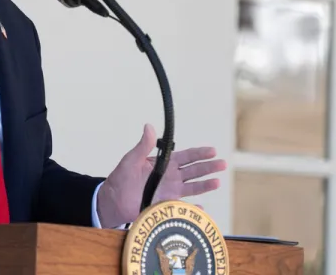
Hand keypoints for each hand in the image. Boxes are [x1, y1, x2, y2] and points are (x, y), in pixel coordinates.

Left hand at [96, 124, 226, 227]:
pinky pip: (182, 207)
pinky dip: (192, 208)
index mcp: (164, 163)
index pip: (186, 156)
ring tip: (217, 181)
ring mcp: (169, 192)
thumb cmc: (121, 177)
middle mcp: (170, 177)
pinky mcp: (166, 205)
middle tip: (222, 164)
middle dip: (208, 167)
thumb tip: (149, 126)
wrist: (113, 199)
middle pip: (194, 171)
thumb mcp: (132, 159)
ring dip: (204, 185)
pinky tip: (202, 208)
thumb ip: (143, 145)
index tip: (212, 150)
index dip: (199, 153)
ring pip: (192, 187)